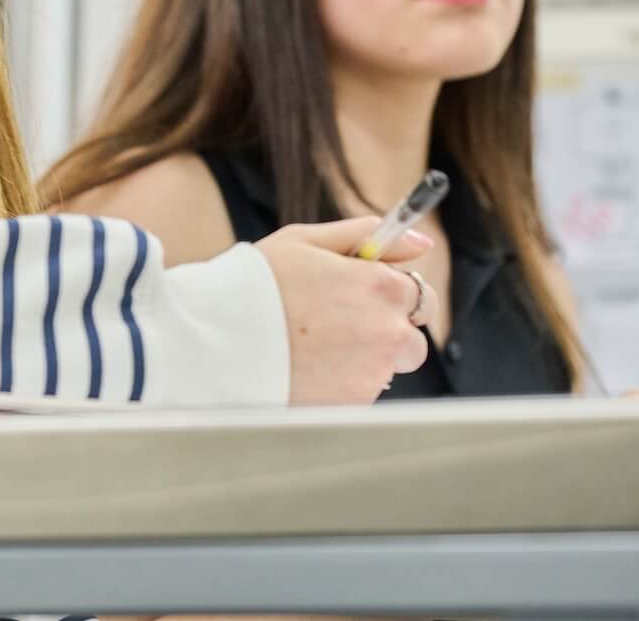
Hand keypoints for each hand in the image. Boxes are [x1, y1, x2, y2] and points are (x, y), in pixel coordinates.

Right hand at [256, 216, 433, 404]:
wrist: (217, 339)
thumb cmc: (258, 283)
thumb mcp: (306, 240)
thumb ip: (367, 234)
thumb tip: (421, 239)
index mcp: (380, 286)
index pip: (419, 293)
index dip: (391, 293)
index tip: (363, 295)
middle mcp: (387, 331)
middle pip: (414, 337)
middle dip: (387, 330)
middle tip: (342, 324)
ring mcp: (373, 372)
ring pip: (388, 368)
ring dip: (367, 359)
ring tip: (318, 348)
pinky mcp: (353, 403)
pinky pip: (361, 392)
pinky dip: (343, 383)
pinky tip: (308, 367)